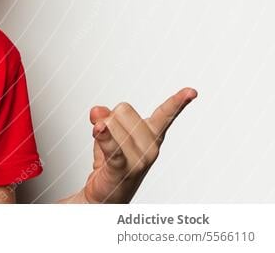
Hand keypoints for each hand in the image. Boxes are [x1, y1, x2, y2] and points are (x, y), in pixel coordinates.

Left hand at [81, 87, 197, 203]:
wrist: (105, 197)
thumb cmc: (111, 163)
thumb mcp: (109, 133)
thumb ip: (105, 116)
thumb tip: (97, 111)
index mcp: (152, 136)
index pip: (165, 115)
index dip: (177, 102)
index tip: (192, 91)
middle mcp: (150, 147)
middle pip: (123, 109)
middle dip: (110, 118)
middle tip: (110, 140)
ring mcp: (139, 160)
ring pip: (111, 123)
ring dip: (100, 131)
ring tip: (105, 150)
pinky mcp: (122, 169)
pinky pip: (112, 148)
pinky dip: (105, 139)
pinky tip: (99, 130)